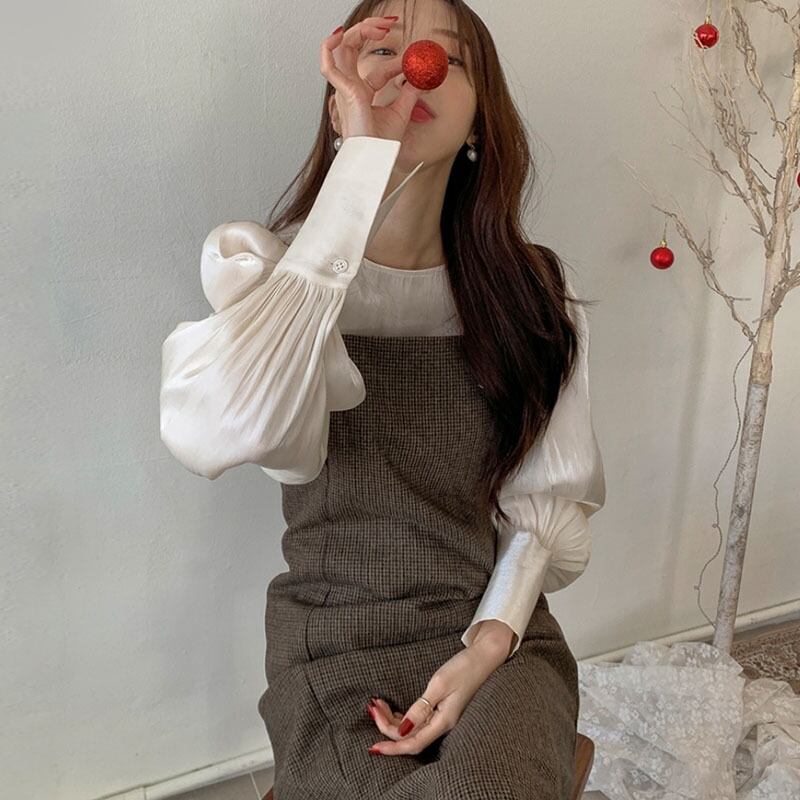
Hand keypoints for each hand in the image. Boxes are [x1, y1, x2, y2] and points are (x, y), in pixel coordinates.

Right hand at [321, 17, 425, 140]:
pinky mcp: (345, 94)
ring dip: (358, 32)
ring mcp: (346, 90)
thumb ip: (410, 92)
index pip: (376, 69)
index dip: (394, 63)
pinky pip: (328, 67)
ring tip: (378, 27)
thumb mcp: (402, 111)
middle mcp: (351, 90)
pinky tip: (338, 35)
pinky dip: (328, 49)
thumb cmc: (381, 144)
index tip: (412, 63)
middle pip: (352, 49)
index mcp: (362, 95)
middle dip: (369, 30)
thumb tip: (420, 77)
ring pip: (341, 50)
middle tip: (388, 24)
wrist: (376, 158)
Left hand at [365, 625, 512, 755]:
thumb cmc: (464, 667)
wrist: (484, 657)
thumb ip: (421, 707)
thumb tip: (403, 729)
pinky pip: (417, 720)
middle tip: (371, 708)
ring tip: (376, 704)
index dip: (392, 747)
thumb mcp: (440, 684)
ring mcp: (442, 716)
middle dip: (387, 726)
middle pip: (410, 736)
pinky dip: (401, 715)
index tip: (373, 746)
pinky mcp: (441, 709)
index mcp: (444, 721)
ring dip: (392, 719)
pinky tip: (391, 707)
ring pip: (412, 728)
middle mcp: (442, 723)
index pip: (413, 743)